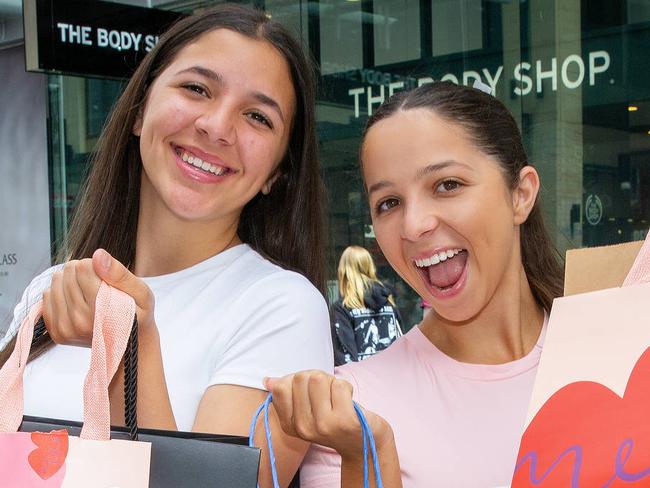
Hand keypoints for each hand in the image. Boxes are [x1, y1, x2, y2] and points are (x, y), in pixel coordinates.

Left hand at [42, 249, 155, 346]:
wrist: (131, 344)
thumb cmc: (138, 314)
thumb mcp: (142, 292)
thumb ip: (120, 274)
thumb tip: (97, 254)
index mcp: (100, 310)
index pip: (83, 268)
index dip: (96, 266)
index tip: (106, 277)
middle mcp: (79, 321)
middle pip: (68, 273)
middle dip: (82, 272)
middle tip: (98, 285)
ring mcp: (65, 329)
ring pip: (55, 283)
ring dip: (70, 281)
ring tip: (88, 291)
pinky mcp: (57, 333)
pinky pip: (46, 298)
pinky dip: (60, 293)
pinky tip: (76, 300)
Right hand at [265, 370, 392, 460]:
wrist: (363, 444)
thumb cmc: (334, 421)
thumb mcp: (307, 411)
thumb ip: (288, 393)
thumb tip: (268, 380)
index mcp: (290, 425)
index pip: (281, 387)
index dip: (299, 379)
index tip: (311, 391)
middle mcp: (303, 428)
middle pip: (300, 377)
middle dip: (316, 377)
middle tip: (327, 393)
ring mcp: (323, 425)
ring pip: (318, 378)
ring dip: (331, 381)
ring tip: (337, 397)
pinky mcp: (344, 421)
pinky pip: (340, 384)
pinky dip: (346, 387)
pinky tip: (349, 402)